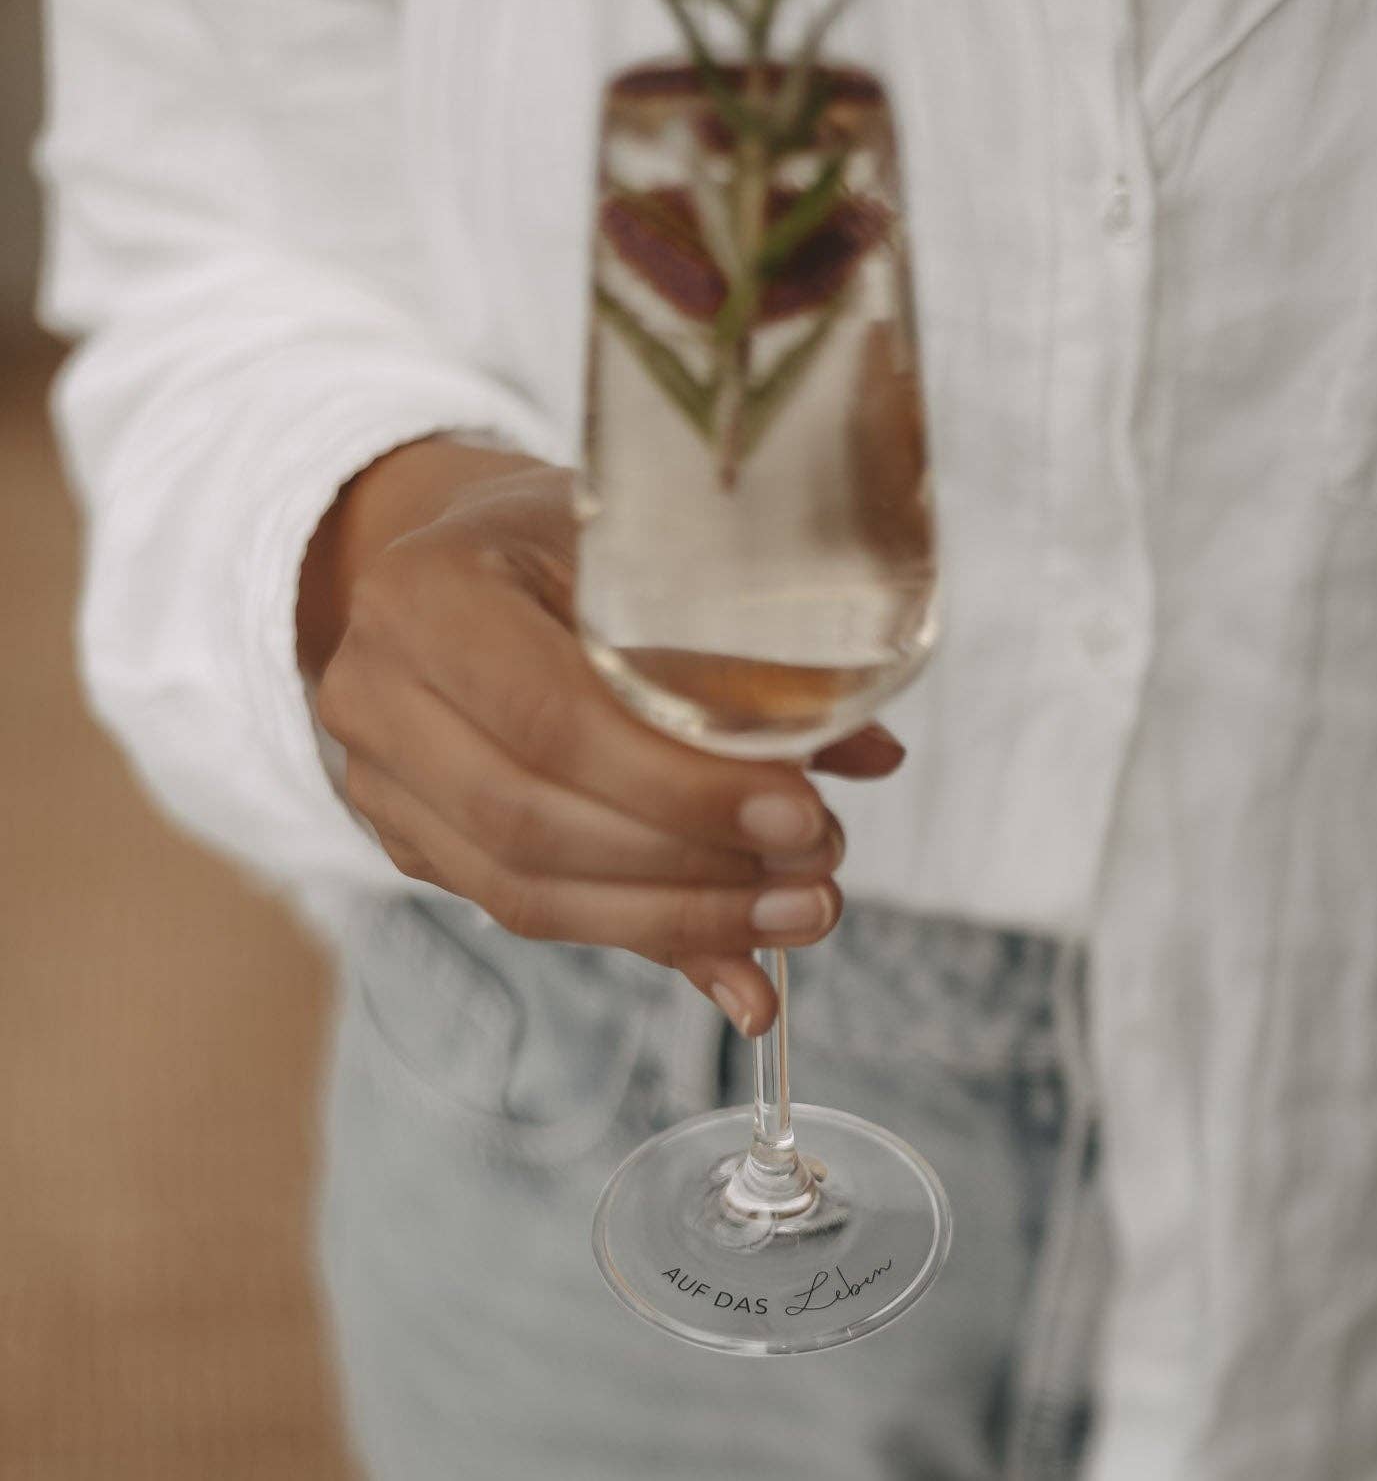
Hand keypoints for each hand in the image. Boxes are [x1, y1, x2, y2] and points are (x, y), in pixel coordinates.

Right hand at [299, 439, 905, 1035]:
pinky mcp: (410, 842)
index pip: (553, 718)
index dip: (680, 786)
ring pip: (525, 892)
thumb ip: (738, 655)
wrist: (461, 556)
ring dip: (678, 920)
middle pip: (533, 822)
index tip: (799, 814)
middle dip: (691, 868)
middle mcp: (375, 694)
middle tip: (816, 875)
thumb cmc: (562, 539)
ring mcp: (378, 781)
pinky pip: (527, 914)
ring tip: (796, 915)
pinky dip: (644, 938)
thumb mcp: (641, 554)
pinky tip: (737, 966)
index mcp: (427, 594)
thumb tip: (872, 756)